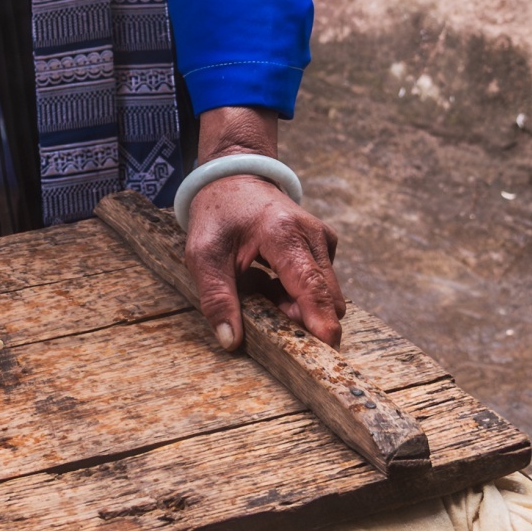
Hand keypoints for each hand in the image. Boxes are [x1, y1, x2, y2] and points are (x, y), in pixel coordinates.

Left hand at [184, 107, 346, 349]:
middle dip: (304, 320)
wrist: (233, 177)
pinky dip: (296, 293)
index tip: (328, 352)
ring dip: (296, 305)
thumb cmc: (216, 215)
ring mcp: (323, 239)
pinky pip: (320, 284)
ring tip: (259, 286)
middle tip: (264, 317)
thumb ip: (217, 298)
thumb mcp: (203, 256)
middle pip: (326, 297)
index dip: (321, 323)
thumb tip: (231, 341)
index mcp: (283, 234)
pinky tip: (269, 279)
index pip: (311, 287)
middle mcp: (313, 235)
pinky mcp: (325, 245)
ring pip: (325, 294)